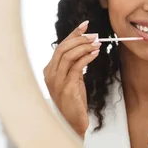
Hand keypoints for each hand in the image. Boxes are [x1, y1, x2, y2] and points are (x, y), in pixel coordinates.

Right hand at [43, 20, 100, 136]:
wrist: (72, 123)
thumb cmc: (74, 101)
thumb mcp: (73, 79)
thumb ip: (75, 65)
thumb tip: (85, 47)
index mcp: (49, 70)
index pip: (60, 46)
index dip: (73, 34)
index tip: (85, 25)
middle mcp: (50, 74)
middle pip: (62, 48)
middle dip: (79, 39)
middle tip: (94, 35)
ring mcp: (56, 82)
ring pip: (68, 56)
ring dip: (84, 47)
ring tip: (97, 43)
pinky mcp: (66, 88)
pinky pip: (77, 67)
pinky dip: (87, 57)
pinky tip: (95, 53)